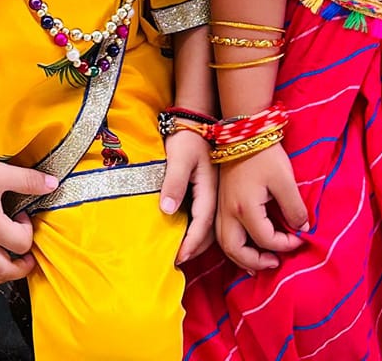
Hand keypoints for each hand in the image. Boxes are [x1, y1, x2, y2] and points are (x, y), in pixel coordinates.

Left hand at [161, 128, 216, 264]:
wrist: (197, 120)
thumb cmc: (186, 138)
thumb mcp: (179, 158)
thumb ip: (174, 183)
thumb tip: (167, 210)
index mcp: (209, 189)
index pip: (201, 224)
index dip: (190, 243)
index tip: (178, 257)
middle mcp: (214, 195)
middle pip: (209, 230)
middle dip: (195, 248)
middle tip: (178, 261)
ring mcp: (213, 193)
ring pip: (209, 225)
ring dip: (198, 241)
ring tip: (183, 253)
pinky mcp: (207, 190)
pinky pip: (205, 215)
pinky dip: (198, 229)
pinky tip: (187, 233)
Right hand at [216, 141, 306, 271]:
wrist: (243, 131)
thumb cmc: (264, 154)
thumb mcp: (285, 180)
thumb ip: (295, 208)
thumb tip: (302, 228)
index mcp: (246, 208)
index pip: (266, 239)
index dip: (286, 244)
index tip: (300, 237)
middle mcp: (228, 212)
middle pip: (236, 250)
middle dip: (256, 261)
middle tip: (275, 262)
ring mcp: (221, 206)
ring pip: (224, 244)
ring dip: (241, 256)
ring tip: (259, 261)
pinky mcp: (219, 200)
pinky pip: (221, 231)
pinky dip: (233, 244)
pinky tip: (245, 243)